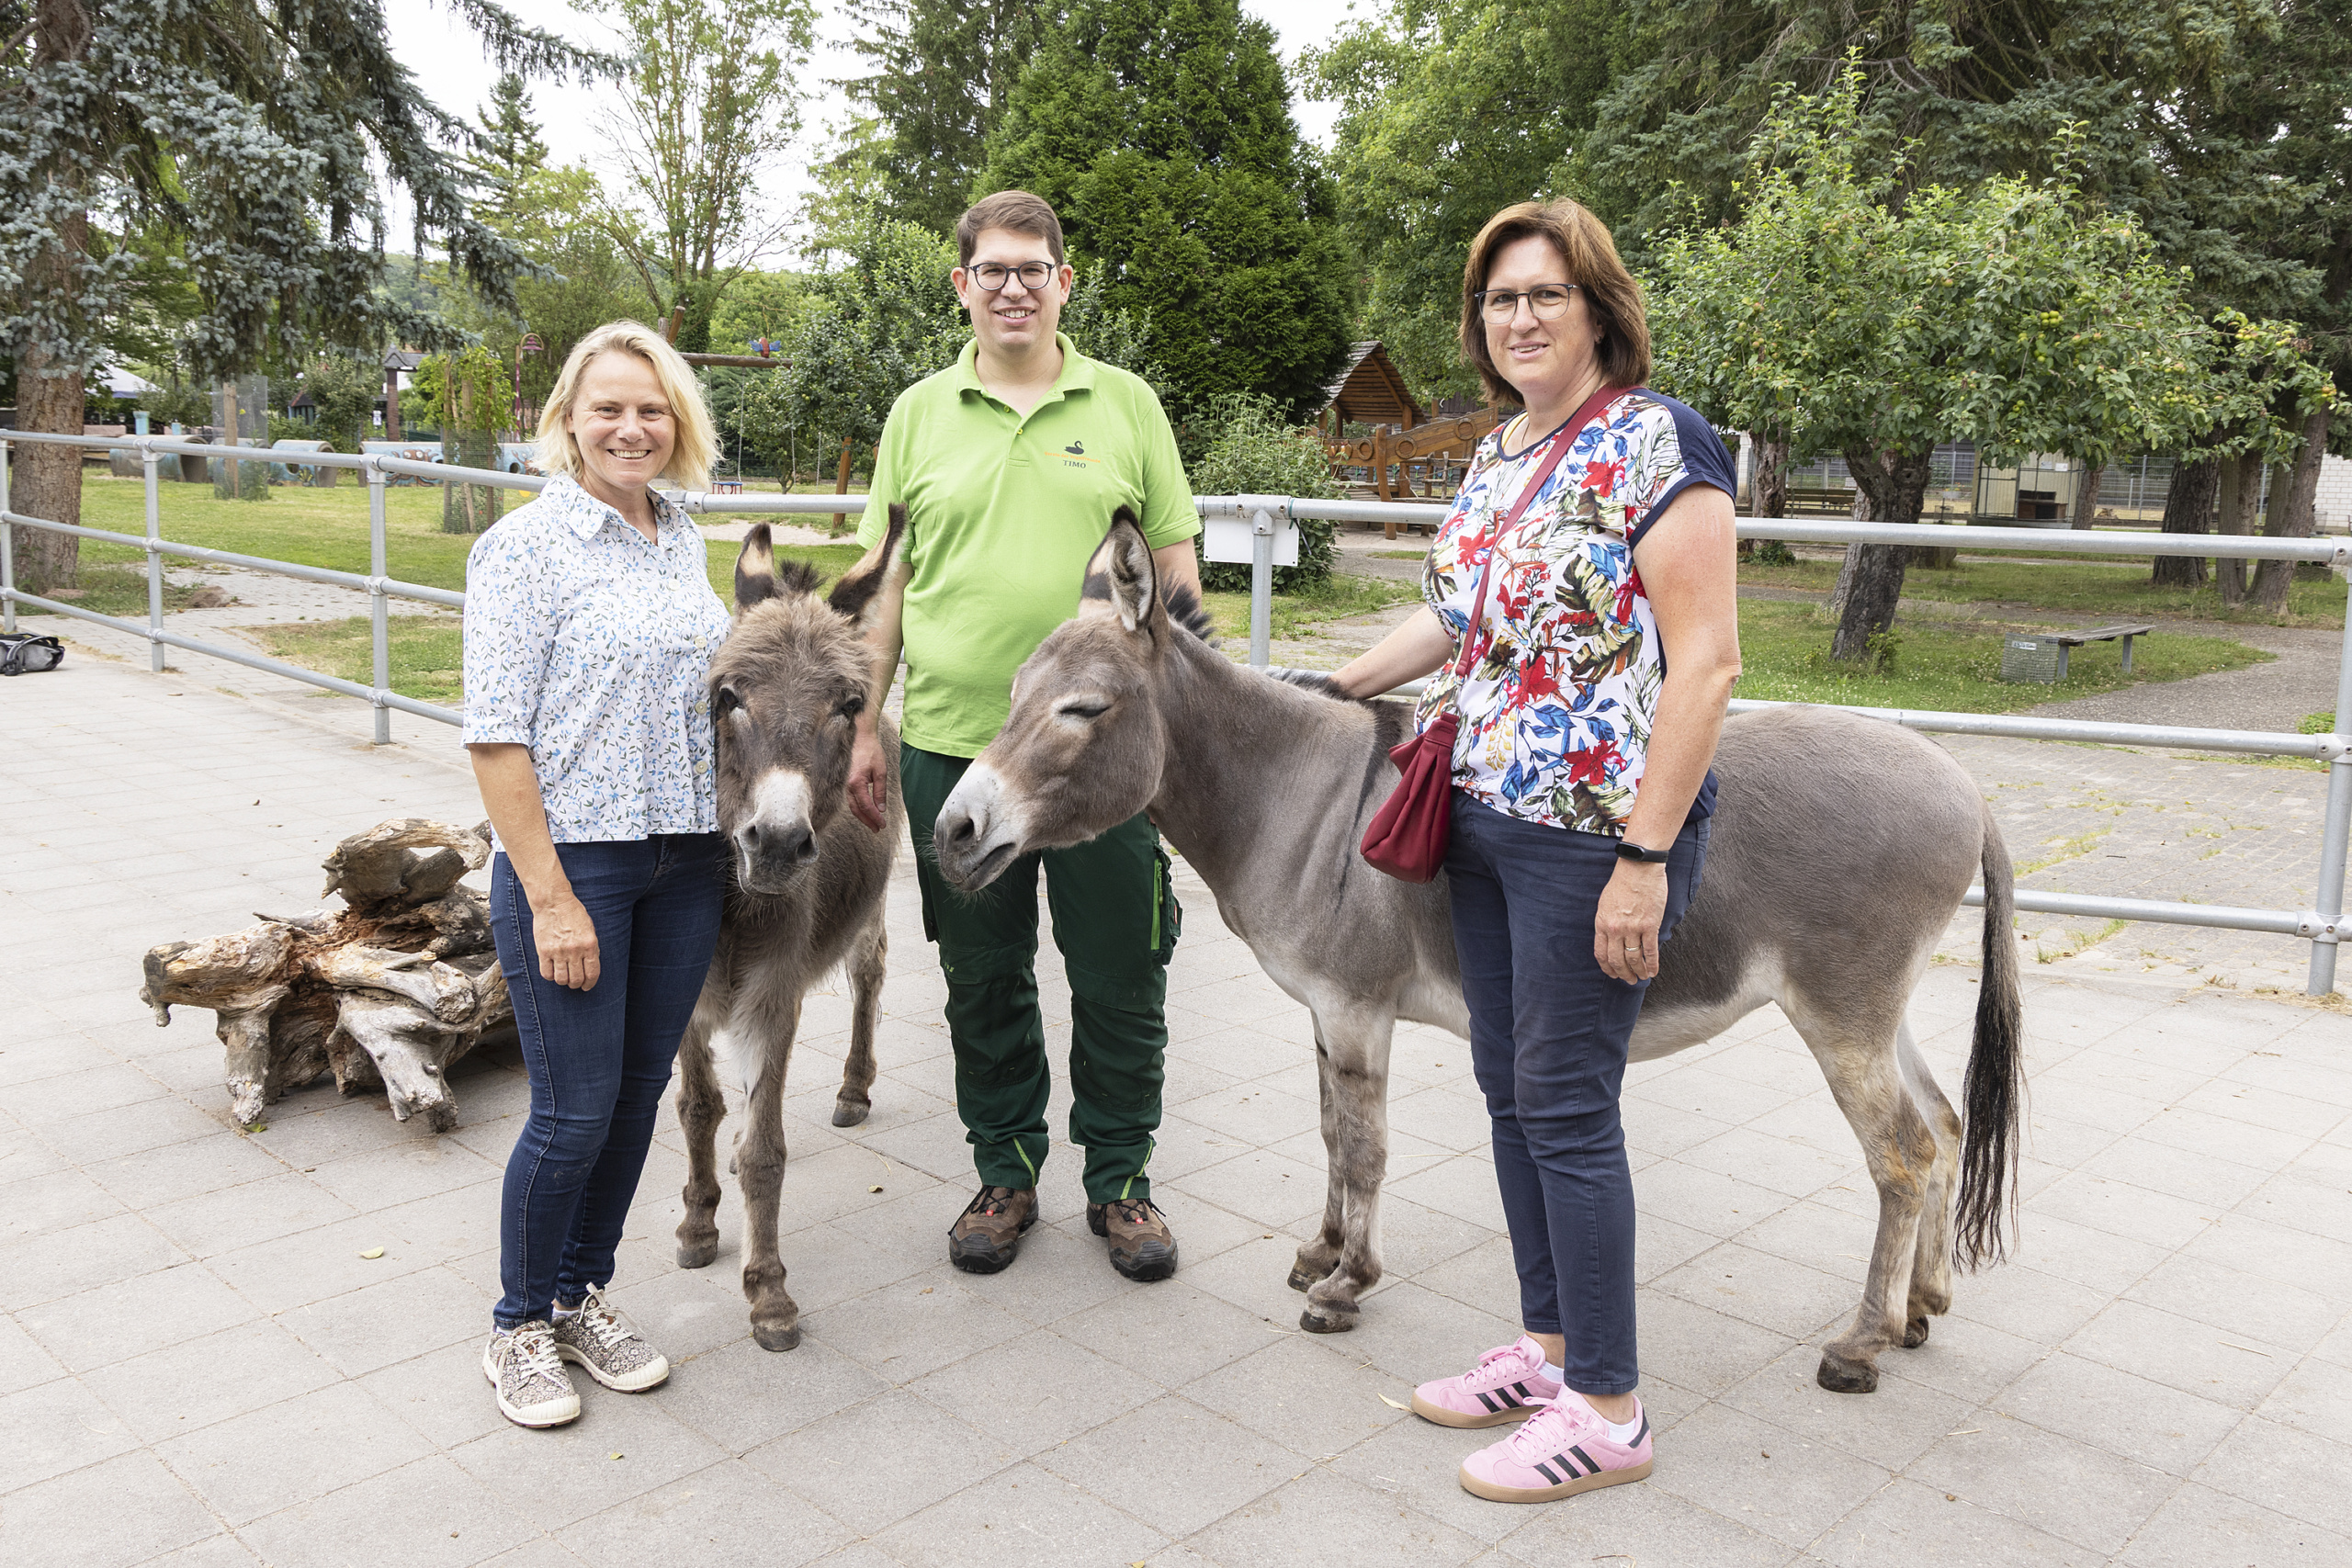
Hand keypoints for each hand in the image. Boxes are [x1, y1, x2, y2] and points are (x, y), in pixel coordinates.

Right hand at [532, 890, 599, 989]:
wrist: (554, 903)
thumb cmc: (574, 914)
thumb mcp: (590, 930)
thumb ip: (591, 948)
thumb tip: (590, 966)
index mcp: (589, 945)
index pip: (592, 973)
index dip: (590, 984)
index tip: (586, 987)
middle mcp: (575, 950)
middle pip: (576, 979)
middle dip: (576, 984)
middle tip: (574, 982)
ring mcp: (558, 951)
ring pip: (561, 979)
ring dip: (563, 982)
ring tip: (564, 977)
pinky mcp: (543, 950)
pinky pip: (546, 973)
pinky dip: (550, 976)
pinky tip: (552, 971)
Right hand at [847, 727, 887, 832]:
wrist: (859, 736)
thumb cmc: (870, 750)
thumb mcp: (880, 771)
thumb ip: (880, 792)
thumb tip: (881, 809)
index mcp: (856, 782)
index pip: (866, 806)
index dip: (875, 818)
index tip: (882, 825)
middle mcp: (847, 785)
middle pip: (856, 809)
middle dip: (867, 821)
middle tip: (878, 828)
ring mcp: (844, 783)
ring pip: (852, 805)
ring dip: (862, 816)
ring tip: (872, 823)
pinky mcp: (844, 781)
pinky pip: (850, 798)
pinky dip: (857, 807)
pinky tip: (864, 810)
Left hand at [1594, 857, 1667, 983]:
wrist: (1638, 868)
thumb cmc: (1622, 883)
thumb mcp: (1604, 904)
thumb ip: (1606, 923)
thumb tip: (1610, 939)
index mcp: (1602, 924)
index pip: (1601, 954)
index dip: (1607, 968)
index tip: (1613, 974)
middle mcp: (1615, 929)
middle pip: (1617, 960)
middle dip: (1623, 974)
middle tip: (1629, 980)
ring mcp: (1633, 928)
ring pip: (1634, 959)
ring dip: (1638, 972)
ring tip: (1642, 977)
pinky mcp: (1650, 926)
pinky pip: (1651, 951)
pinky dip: (1652, 964)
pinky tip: (1654, 971)